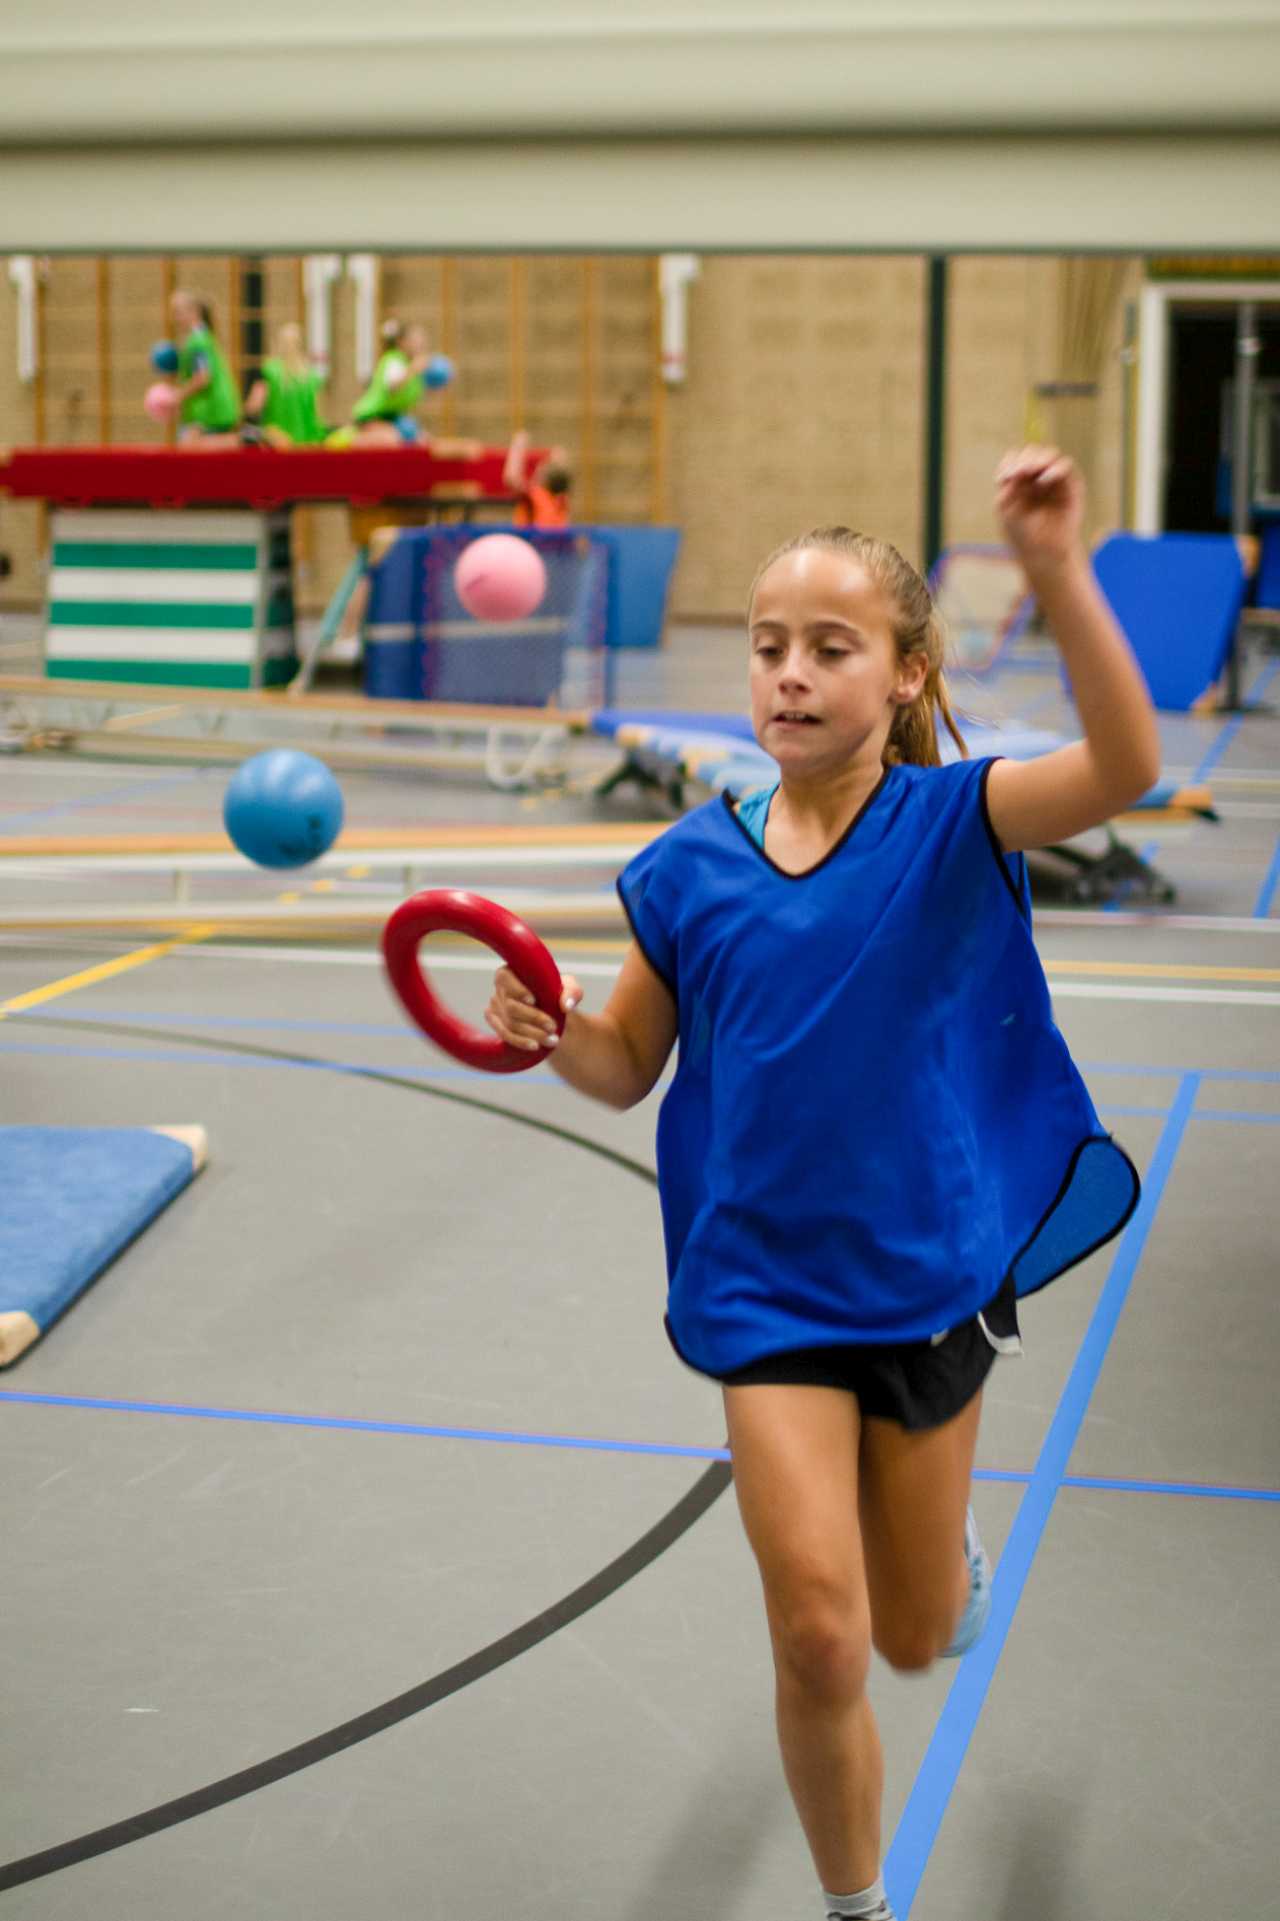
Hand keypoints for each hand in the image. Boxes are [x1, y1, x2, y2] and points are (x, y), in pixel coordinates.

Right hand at [484, 966, 581, 1052]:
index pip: (505, 978)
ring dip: (531, 1034)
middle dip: (533, 1018)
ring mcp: (496, 1007)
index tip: (533, 1000)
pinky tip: (535, 1046)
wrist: (552, 1014)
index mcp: (512, 972)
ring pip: (509, 1024)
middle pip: (510, 1006)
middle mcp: (500, 989)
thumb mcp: (570, 988)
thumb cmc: (558, 995)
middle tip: (553, 1027)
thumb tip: (566, 1006)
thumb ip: (572, 992)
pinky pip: (505, 1035)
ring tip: (552, 1040)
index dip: (516, 990)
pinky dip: (520, 1042)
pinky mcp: (496, 1023)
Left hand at [995, 445, 1083, 575]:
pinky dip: (1055, 469)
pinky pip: (1065, 466)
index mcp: (1018, 480)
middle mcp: (1036, 477)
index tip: (1003, 480)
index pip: (1014, 460)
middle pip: (1032, 454)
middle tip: (1019, 473)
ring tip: (1031, 471)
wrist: (1043, 552)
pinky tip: (1044, 479)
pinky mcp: (1070, 485)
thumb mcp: (1006, 510)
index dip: (1009, 464)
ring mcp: (1054, 479)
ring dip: (1039, 459)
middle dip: (1024, 460)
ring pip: (1049, 455)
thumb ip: (1008, 487)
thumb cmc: (1021, 533)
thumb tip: (1017, 468)